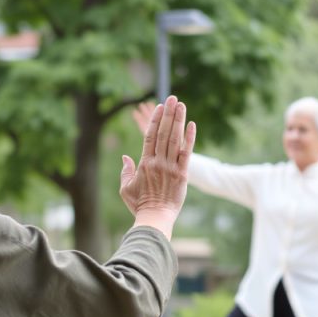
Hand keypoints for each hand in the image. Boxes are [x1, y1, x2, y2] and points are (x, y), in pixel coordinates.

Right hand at [120, 96, 196, 237]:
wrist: (155, 218)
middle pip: (163, 133)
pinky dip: (189, 138)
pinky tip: (192, 124)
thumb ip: (126, 171)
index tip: (160, 107)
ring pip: (175, 139)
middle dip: (168, 114)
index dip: (156, 120)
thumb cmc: (139, 205)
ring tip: (181, 105)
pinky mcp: (182, 174)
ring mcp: (170, 167)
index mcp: (144, 163)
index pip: (150, 136)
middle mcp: (157, 162)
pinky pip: (186, 153)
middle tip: (172, 98)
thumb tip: (125, 156)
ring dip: (178, 120)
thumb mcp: (125, 188)